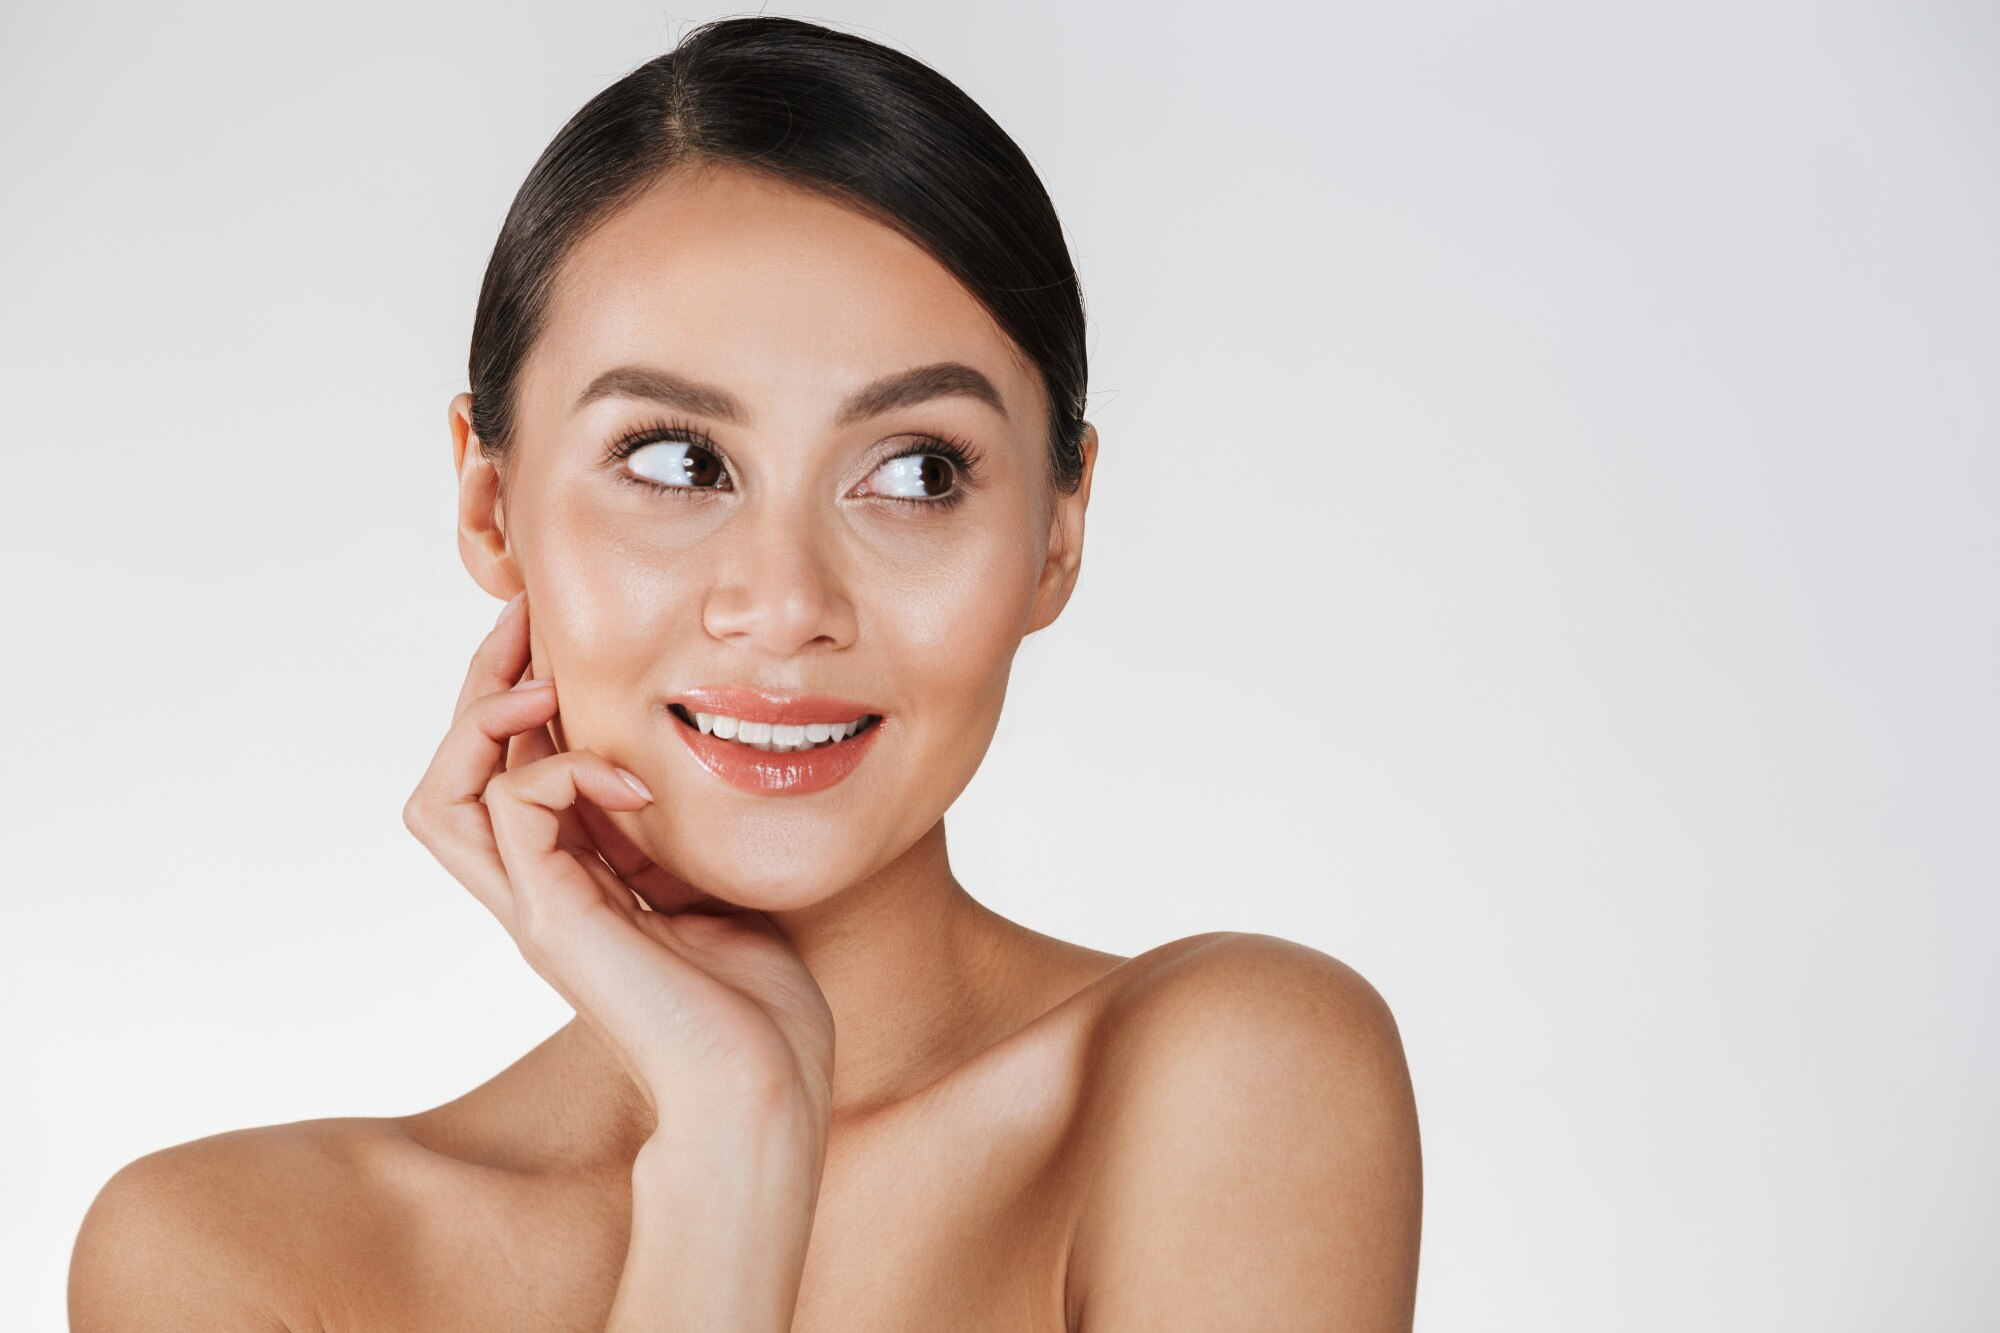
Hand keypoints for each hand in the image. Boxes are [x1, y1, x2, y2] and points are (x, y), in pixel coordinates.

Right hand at [400, 591, 834, 1138]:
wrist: (763, 1088)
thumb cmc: (759, 1006)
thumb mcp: (715, 884)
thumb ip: (679, 828)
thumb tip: (678, 757)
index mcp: (574, 885)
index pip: (505, 775)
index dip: (518, 702)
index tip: (557, 635)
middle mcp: (538, 894)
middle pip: (450, 777)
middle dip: (481, 686)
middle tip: (524, 619)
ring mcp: (538, 910)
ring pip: (443, 794)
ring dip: (489, 717)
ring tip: (546, 679)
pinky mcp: (554, 921)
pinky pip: (514, 809)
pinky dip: (566, 768)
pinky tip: (635, 778)